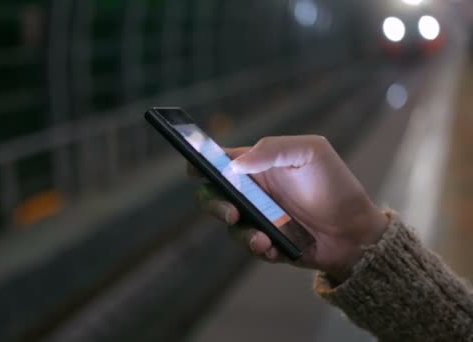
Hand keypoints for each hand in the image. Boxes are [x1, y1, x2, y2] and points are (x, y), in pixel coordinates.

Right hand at [190, 135, 388, 282]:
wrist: (357, 230)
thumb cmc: (334, 183)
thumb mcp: (310, 151)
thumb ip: (272, 149)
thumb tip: (235, 164)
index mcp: (256, 165)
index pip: (218, 160)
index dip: (200, 162)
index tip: (196, 170)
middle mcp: (252, 191)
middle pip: (212, 194)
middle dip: (213, 203)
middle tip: (231, 212)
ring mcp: (258, 218)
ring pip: (229, 225)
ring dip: (239, 231)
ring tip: (260, 237)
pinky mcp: (266, 243)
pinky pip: (250, 246)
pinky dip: (258, 247)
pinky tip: (272, 246)